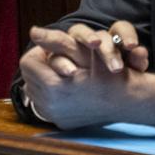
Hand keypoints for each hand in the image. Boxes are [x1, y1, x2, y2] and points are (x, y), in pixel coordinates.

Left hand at [19, 23, 154, 128]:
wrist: (127, 101)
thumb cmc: (107, 72)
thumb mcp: (83, 51)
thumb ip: (55, 40)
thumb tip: (33, 31)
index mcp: (53, 86)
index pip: (27, 63)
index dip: (38, 53)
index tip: (50, 50)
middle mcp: (50, 105)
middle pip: (28, 77)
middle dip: (39, 66)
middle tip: (54, 59)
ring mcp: (55, 116)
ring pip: (34, 92)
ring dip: (42, 80)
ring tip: (59, 72)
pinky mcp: (60, 123)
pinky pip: (44, 105)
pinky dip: (49, 95)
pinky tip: (64, 88)